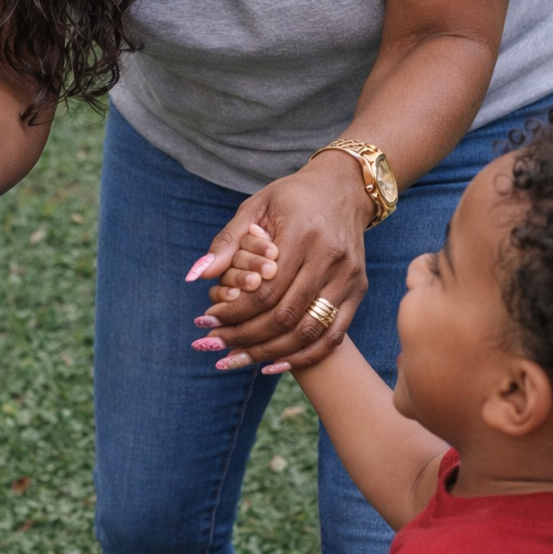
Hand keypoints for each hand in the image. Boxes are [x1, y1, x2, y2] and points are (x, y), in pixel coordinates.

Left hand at [188, 154, 371, 370]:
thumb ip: (227, 241)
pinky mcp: (358, 290)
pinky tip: (273, 364)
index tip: (207, 321)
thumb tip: (195, 276)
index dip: (234, 313)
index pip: (265, 290)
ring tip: (237, 359)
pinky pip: (333, 335)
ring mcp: (348, 277)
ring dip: (269, 352)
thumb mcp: (256, 207)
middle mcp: (330, 258)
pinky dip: (303, 356)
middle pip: (284, 315)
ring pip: (307, 331)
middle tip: (215, 346)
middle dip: (245, 337)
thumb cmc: (292, 197)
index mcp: (303, 234)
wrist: (343, 189)